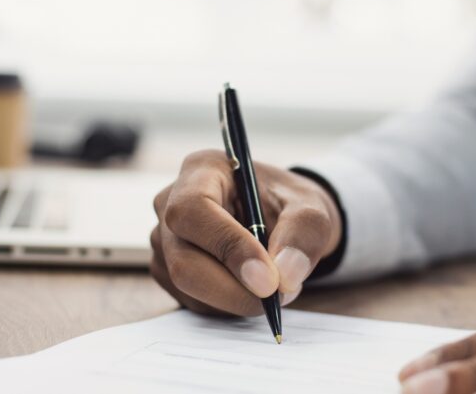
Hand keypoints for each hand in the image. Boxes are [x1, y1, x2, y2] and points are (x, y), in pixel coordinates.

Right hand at [150, 149, 341, 315]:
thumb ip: (303, 234)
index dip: (228, 246)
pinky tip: (250, 288)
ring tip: (274, 285)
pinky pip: (192, 301)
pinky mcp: (167, 270)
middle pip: (183, 259)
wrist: (279, 219)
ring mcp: (163, 239)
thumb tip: (285, 275)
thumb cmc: (289, 205)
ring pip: (187, 287)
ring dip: (236, 298)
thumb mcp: (311, 208)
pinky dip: (227, 306)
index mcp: (202, 170)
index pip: (194, 209)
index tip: (268, 279)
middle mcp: (170, 202)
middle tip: (278, 297)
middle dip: (234, 289)